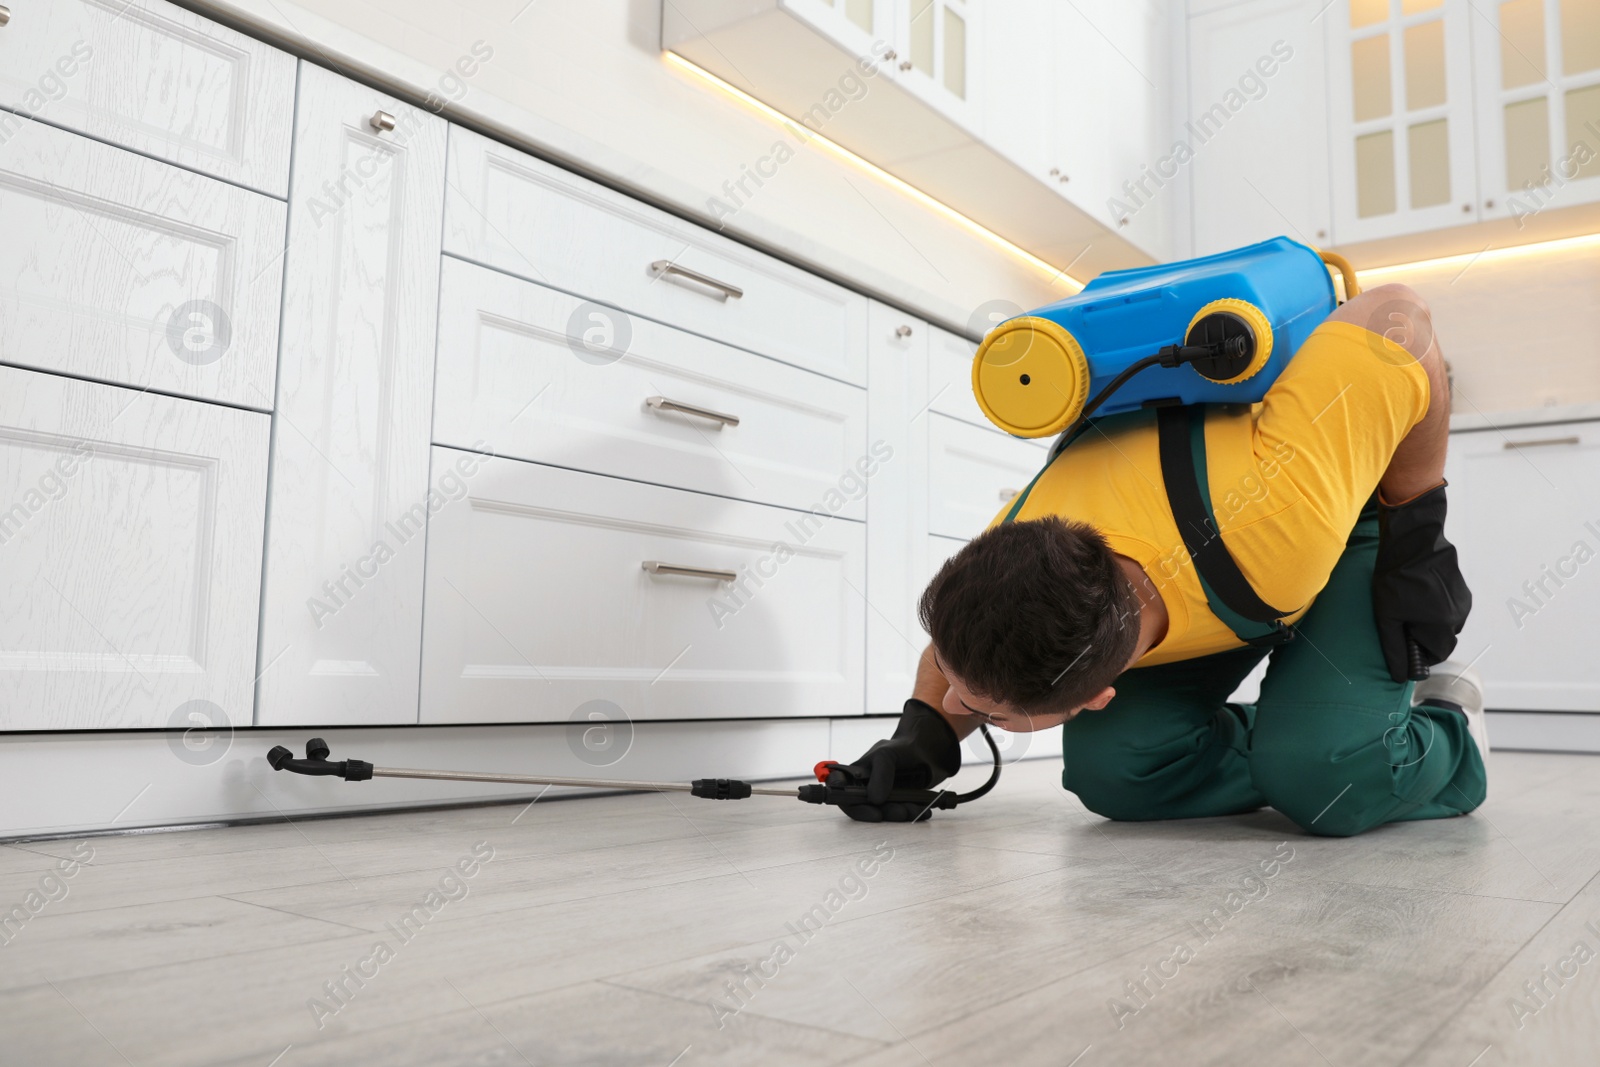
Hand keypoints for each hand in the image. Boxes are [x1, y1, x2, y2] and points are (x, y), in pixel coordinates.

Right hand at [835, 699, 960, 822]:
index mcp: (855, 774)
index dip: (848, 802)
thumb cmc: (900, 748)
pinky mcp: (897, 803)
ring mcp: (882, 796)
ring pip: (885, 813)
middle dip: (884, 812)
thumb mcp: (887, 755)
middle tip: (901, 812)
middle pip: (866, 808)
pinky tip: (923, 809)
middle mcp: (865, 787)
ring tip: (916, 809)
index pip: (841, 791)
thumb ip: (880, 775)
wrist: (926, 749)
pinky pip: (900, 814)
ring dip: (900, 814)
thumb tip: (875, 800)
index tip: (867, 807)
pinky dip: (911, 813)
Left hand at [1372, 482, 1471, 682]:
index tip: (1403, 641)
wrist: (1413, 539)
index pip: (1437, 654)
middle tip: (1401, 619)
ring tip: (1407, 603)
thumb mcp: (1386, 615)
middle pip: (1442, 639)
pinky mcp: (1461, 587)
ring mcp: (1463, 599)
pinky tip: (1417, 592)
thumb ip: (1394, 648)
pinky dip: (1434, 607)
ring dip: (1428, 621)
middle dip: (1423, 636)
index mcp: (1443, 624)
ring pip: (1446, 623)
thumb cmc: (1395, 577)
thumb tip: (1400, 676)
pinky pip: (1449, 607)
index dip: (1418, 652)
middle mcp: (1459, 614)